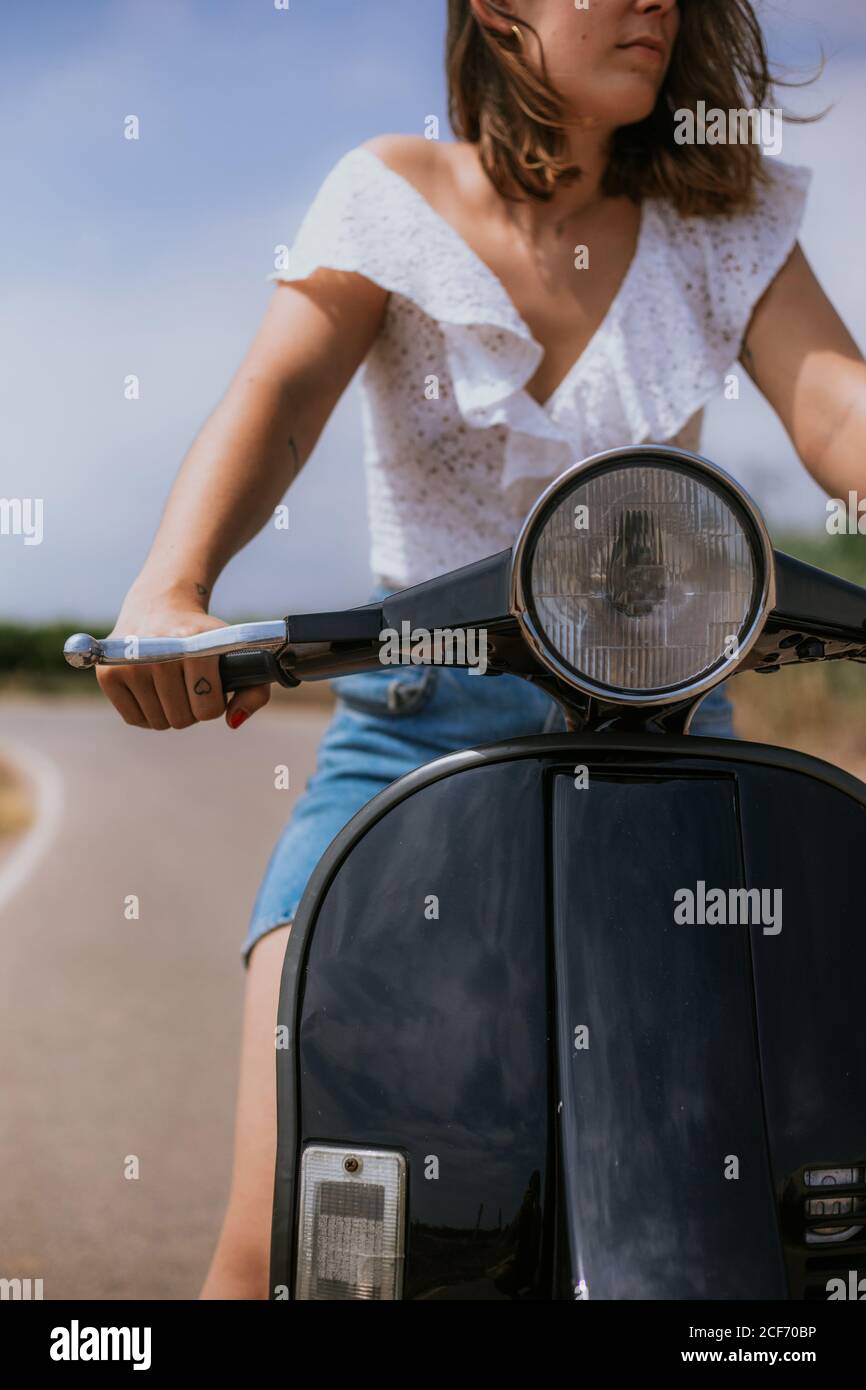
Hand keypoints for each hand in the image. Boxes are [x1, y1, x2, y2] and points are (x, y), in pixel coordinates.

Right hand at [95, 588, 270, 730]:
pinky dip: (146, 712)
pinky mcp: (108, 674)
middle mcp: (159, 653)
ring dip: (169, 711)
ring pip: (158, 722)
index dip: (213, 703)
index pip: (207, 709)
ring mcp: (130, 664)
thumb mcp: (237, 653)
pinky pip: (134, 720)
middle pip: (182, 719)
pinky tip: (151, 688)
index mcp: (196, 647)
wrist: (161, 607)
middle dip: (191, 709)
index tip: (211, 684)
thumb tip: (233, 721)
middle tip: (189, 683)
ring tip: (171, 683)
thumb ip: (254, 690)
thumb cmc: (205, 639)